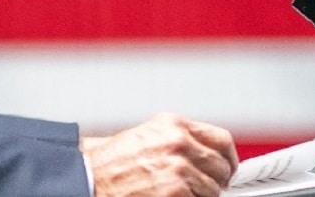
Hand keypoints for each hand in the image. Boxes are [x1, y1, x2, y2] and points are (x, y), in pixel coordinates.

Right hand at [81, 112, 238, 196]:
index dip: (226, 159)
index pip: (222, 140)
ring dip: (199, 196)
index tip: (225, 170)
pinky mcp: (178, 194)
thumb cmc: (107, 164)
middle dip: (213, 181)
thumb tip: (204, 154)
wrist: (87, 180)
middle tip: (197, 188)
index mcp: (172, 125)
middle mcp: (179, 143)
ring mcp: (180, 170)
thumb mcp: (144, 138)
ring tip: (172, 193)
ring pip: (213, 191)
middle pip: (221, 168)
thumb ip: (176, 140)